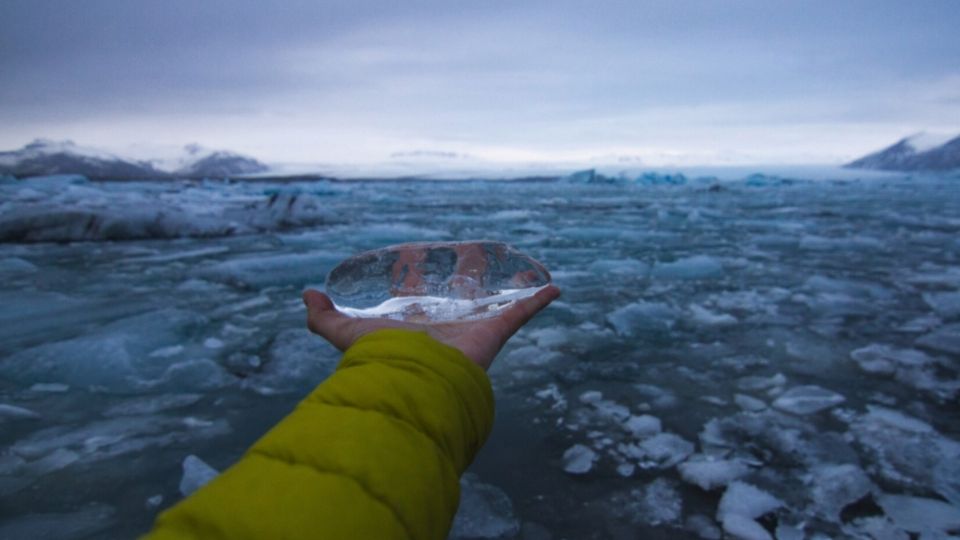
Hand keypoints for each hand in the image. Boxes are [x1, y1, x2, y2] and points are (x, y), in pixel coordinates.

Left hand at [302, 285, 559, 369]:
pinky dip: (539, 300)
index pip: (423, 298)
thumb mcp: (343, 334)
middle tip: (474, 258)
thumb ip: (321, 319)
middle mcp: (445, 325)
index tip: (425, 262)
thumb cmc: (380, 358)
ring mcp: (472, 327)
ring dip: (509, 286)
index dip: (424, 280)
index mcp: (417, 322)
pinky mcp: (494, 331)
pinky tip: (553, 288)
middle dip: (469, 279)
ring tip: (521, 268)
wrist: (412, 379)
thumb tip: (305, 294)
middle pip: (461, 298)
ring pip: (495, 302)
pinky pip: (521, 312)